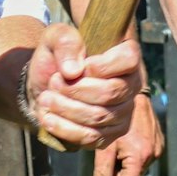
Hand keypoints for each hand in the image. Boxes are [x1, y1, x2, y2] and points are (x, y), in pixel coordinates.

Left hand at [21, 24, 141, 149]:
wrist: (45, 87)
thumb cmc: (57, 58)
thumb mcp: (55, 38)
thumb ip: (65, 42)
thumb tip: (73, 71)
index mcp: (126, 56)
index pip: (128, 60)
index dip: (102, 66)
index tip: (79, 67)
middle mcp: (131, 86)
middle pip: (111, 92)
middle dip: (75, 89)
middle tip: (53, 82)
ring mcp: (122, 113)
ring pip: (98, 117)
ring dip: (66, 108)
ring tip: (47, 98)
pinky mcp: (109, 135)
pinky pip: (90, 137)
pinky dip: (64, 128)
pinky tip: (48, 117)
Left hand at [89, 90, 161, 175]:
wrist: (133, 94)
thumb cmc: (116, 118)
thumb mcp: (105, 146)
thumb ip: (102, 170)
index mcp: (140, 157)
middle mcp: (153, 155)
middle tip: (102, 175)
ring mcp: (158, 148)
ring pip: (139, 169)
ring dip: (125, 169)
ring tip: (111, 156)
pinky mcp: (159, 142)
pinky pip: (144, 158)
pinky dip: (132, 159)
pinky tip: (122, 148)